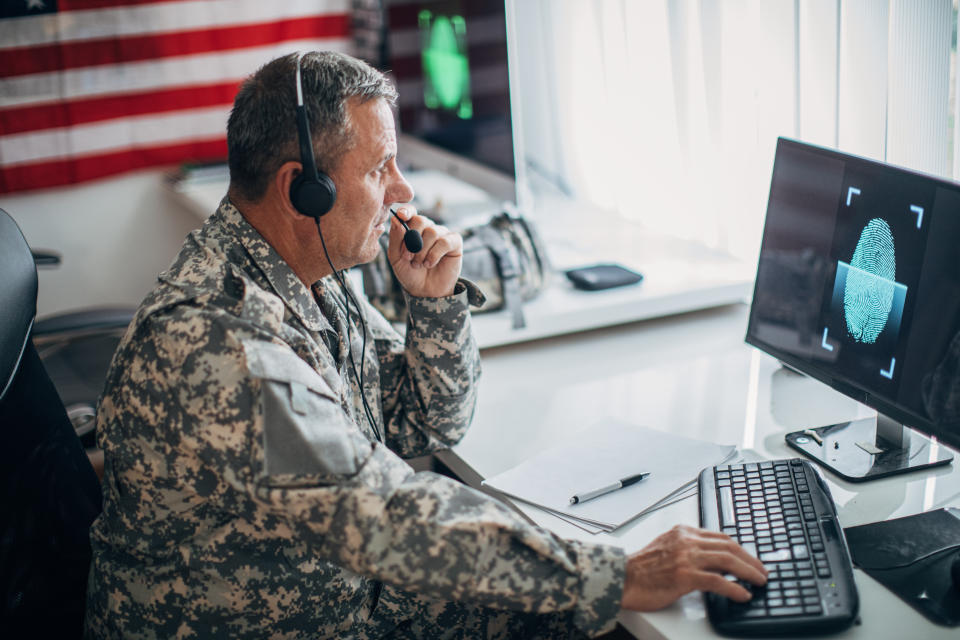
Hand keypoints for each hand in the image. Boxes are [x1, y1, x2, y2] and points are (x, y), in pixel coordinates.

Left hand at [388, 206, 462, 297]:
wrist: (425, 291)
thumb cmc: (409, 273)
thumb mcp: (396, 257)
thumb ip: (395, 239)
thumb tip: (396, 220)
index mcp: (412, 228)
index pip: (410, 211)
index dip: (406, 211)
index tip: (401, 215)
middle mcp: (427, 228)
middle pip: (420, 220)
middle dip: (411, 240)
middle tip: (407, 257)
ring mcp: (442, 234)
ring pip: (432, 232)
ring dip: (422, 251)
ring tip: (418, 264)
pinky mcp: (455, 242)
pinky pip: (444, 241)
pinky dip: (434, 254)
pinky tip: (429, 264)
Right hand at [620, 525, 767, 610]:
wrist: (622, 578)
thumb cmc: (642, 569)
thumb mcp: (667, 549)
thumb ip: (688, 550)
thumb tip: (714, 563)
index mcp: (683, 532)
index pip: (720, 536)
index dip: (740, 548)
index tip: (750, 558)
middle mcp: (686, 540)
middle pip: (728, 546)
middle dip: (750, 559)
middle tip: (762, 571)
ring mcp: (686, 557)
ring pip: (727, 560)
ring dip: (749, 571)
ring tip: (759, 581)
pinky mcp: (685, 576)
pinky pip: (718, 581)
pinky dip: (735, 588)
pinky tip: (743, 594)